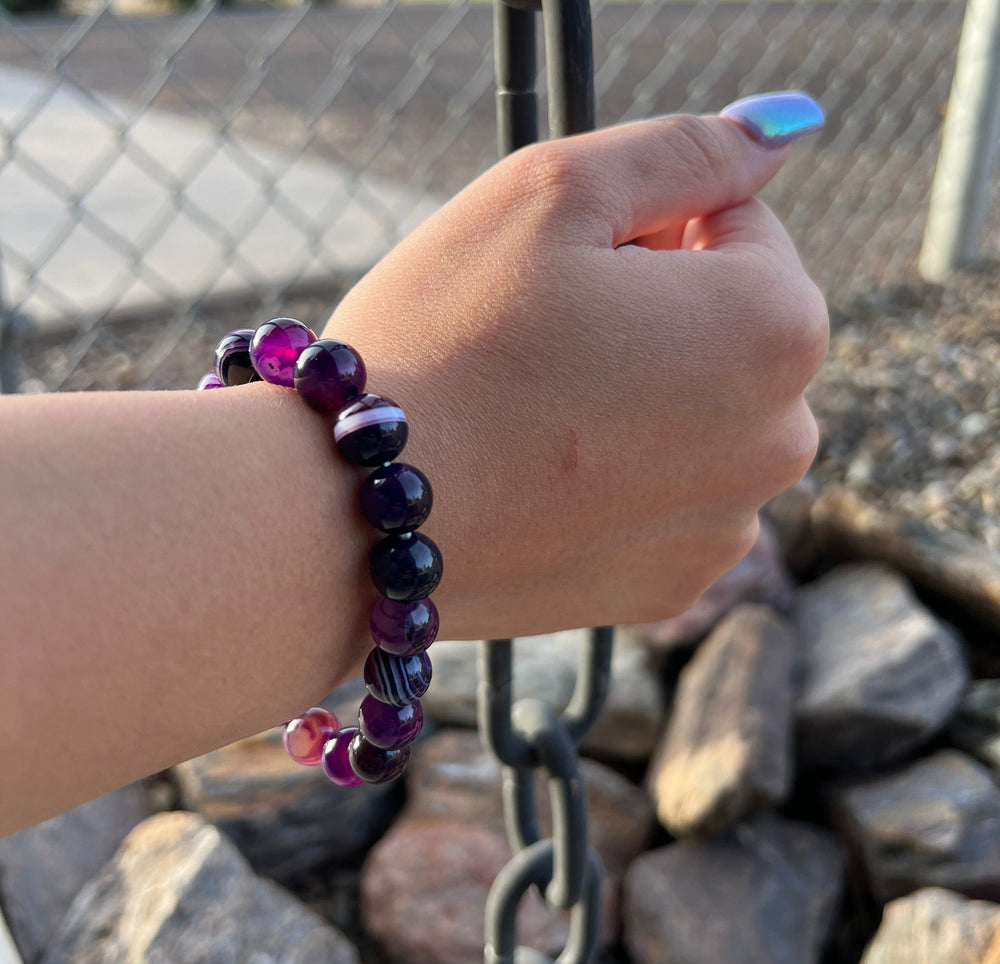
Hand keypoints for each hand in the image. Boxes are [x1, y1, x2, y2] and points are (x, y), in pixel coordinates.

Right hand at [324, 112, 828, 638]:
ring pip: (697, 417)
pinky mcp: (670, 587)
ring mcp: (726, 527)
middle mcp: (782, 441)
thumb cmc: (448, 340)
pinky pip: (664, 499)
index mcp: (777, 328)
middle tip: (544, 339)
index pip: (741, 225)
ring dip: (639, 396)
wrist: (356, 516)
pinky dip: (619, 478)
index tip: (570, 269)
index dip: (647, 227)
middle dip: (655, 311)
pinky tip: (543, 479)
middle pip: (728, 328)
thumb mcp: (556, 191)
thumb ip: (690, 148)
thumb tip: (783, 129)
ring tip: (538, 413)